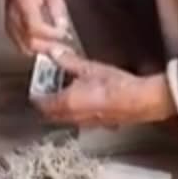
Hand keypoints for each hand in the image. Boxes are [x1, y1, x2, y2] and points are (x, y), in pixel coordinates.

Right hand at [0, 0, 71, 56]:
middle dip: (48, 48)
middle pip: (29, 42)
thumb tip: (63, 27)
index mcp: (24, 3)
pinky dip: (34, 49)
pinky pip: (21, 46)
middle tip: (63, 49)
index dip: (50, 34)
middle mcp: (14, 16)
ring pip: (24, 48)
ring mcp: (10, 25)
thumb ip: (58, 7)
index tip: (64, 34)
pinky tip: (45, 46)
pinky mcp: (10, 30)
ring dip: (42, 51)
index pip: (35, 27)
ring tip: (56, 49)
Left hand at [32, 50, 173, 126]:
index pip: (41, 104)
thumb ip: (68, 60)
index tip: (37, 86)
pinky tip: (84, 100)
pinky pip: (79, 120)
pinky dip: (75, 112)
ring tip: (65, 92)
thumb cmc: (116, 86)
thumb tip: (53, 52)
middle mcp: (73, 117)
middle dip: (46, 103)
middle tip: (48, 88)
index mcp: (66, 103)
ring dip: (60, 108)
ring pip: (64, 119)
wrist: (140, 101)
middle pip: (51, 115)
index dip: (36, 95)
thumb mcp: (89, 67)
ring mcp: (86, 124)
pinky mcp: (99, 125)